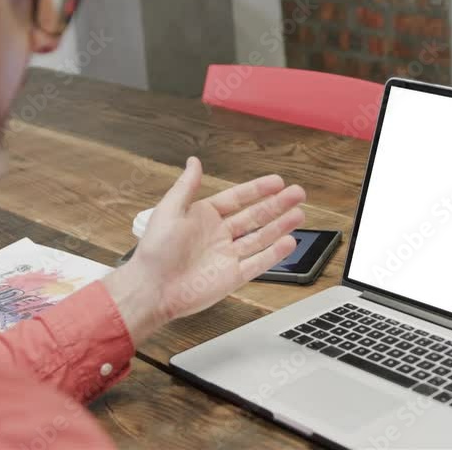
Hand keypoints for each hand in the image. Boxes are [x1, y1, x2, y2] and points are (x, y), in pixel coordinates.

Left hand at [103, 157, 305, 341]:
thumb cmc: (155, 252)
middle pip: (255, 216)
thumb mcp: (169, 210)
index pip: (237, 198)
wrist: (152, 289)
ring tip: (299, 214)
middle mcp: (219, 235)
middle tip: (297, 193)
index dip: (258, 189)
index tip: (277, 181)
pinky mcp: (233, 277)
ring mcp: (228, 256)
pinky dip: (275, 253)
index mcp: (203, 217)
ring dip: (281, 226)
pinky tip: (289, 242)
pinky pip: (259, 262)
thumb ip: (186, 186)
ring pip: (261, 237)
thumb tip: (194, 161)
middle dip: (277, 205)